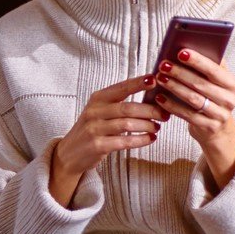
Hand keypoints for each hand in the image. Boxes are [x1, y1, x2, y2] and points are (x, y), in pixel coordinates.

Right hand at [49, 73, 169, 205]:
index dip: (139, 83)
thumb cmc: (92, 129)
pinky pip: (124, 141)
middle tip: (164, 114)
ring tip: (157, 127)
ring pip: (127, 124)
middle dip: (150, 110)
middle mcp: (94, 111)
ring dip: (147, 126)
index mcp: (97, 98)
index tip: (155, 80)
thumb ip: (119, 103)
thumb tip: (151, 96)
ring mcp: (94, 128)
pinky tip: (150, 138)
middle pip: (128, 108)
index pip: (121, 88)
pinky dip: (141, 140)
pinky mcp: (97, 145)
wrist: (70, 153)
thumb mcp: (100, 111)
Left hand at [152, 49, 234, 187]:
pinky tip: (160, 97)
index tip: (181, 52)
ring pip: (193, 99)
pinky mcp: (209, 127)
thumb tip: (186, 48)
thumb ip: (206, 66)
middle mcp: (229, 99)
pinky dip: (172, 105)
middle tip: (164, 65)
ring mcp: (220, 115)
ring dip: (174, 87)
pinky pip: (187, 115)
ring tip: (160, 78)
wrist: (218, 128)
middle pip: (201, 84)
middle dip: (180, 73)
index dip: (197, 60)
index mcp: (231, 83)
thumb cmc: (211, 97)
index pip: (214, 69)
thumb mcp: (215, 82)